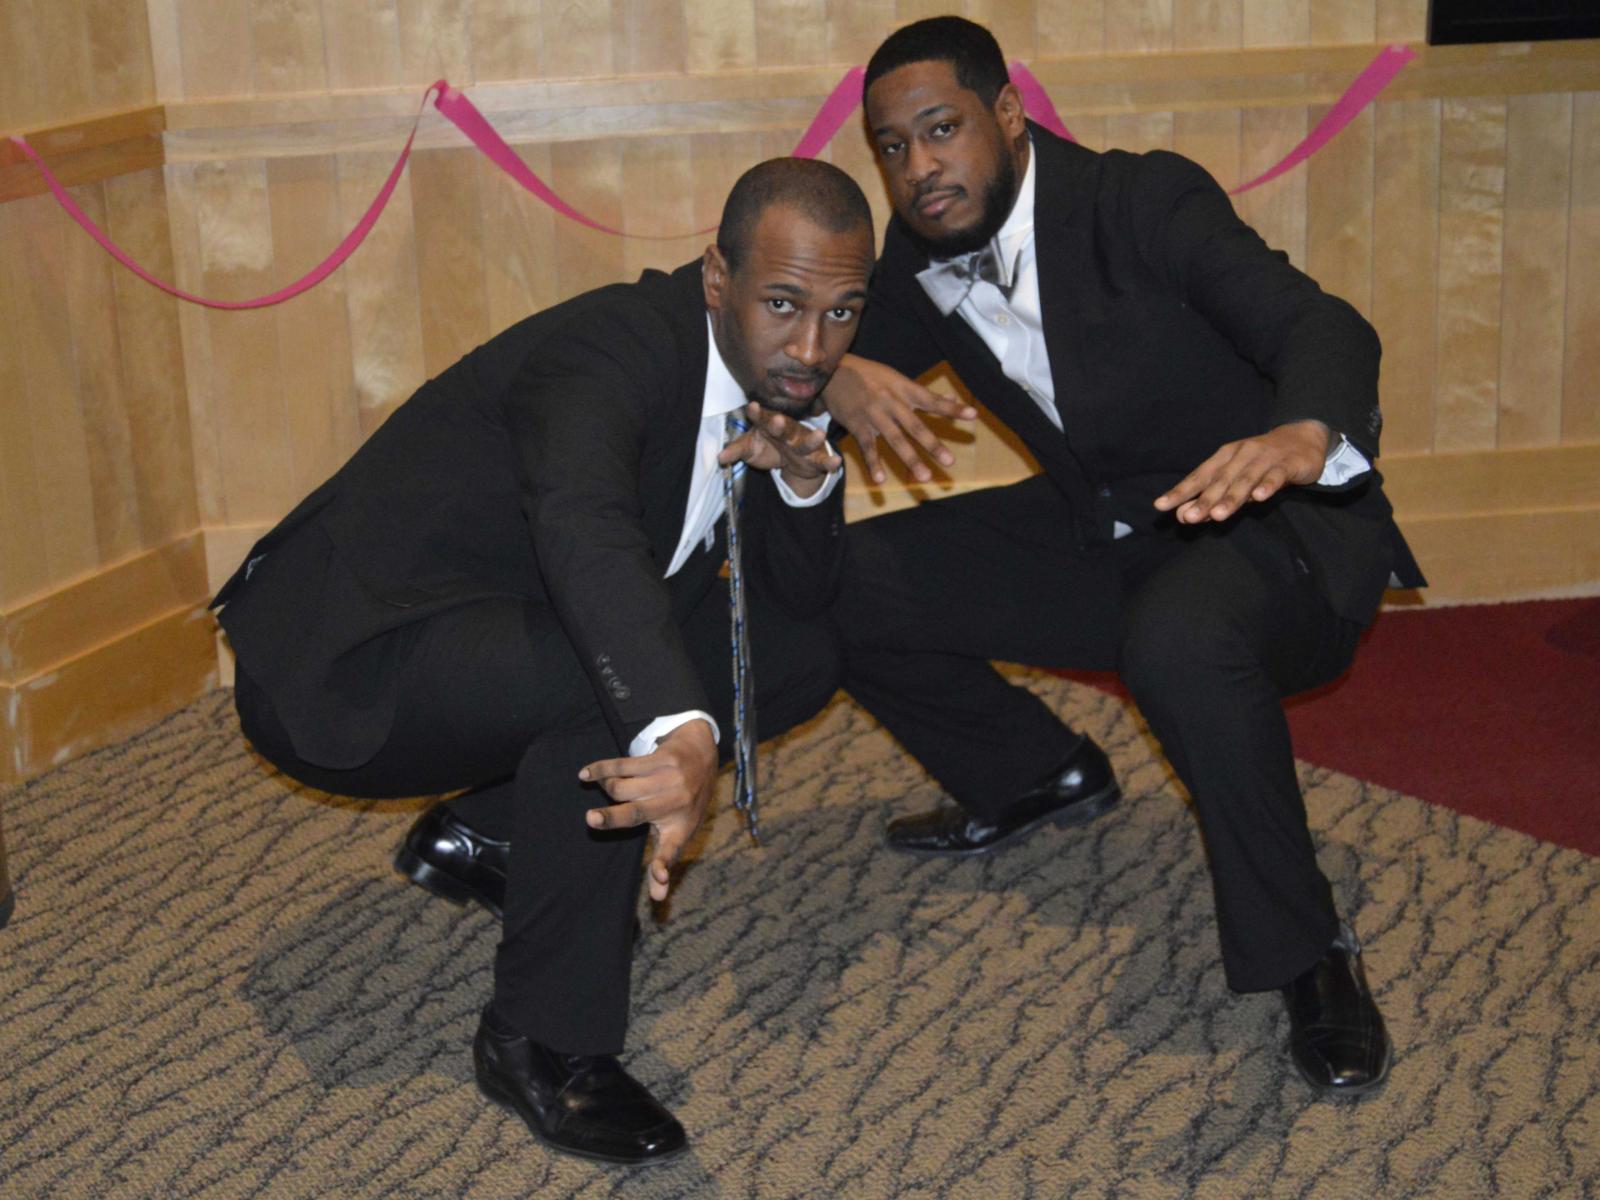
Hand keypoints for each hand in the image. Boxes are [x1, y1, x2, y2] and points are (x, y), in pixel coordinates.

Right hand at [580, 719, 717, 901]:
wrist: (703, 754)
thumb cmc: (686, 801)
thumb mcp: (681, 831)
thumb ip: (665, 861)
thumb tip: (658, 898)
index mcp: (680, 829)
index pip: (671, 852)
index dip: (662, 867)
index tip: (660, 877)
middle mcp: (675, 804)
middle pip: (635, 814)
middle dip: (612, 818)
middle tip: (590, 819)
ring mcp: (668, 780)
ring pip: (622, 787)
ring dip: (607, 788)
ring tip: (607, 787)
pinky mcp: (660, 759)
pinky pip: (622, 765)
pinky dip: (600, 770)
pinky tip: (585, 775)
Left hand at [716, 401, 841, 498]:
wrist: (792, 457)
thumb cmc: (769, 445)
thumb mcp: (750, 448)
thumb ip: (737, 450)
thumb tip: (720, 458)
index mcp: (770, 426)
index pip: (761, 418)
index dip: (756, 413)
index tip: (751, 407)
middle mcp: (788, 433)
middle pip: (784, 429)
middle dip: (780, 425)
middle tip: (778, 419)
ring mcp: (803, 444)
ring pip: (807, 442)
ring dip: (813, 439)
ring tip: (820, 434)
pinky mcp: (815, 459)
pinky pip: (823, 460)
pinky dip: (830, 462)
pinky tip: (837, 462)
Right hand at [820, 354, 976, 484]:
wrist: (832, 371)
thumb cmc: (869, 376)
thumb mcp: (897, 379)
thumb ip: (923, 393)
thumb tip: (951, 398)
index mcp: (904, 389)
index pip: (932, 401)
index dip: (952, 408)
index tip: (973, 415)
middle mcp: (892, 402)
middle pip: (915, 426)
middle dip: (932, 445)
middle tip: (949, 462)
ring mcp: (874, 415)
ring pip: (895, 439)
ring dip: (910, 459)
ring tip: (924, 477)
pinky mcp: (857, 425)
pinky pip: (867, 448)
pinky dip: (873, 464)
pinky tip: (881, 480)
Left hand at [1154, 420, 1330, 524]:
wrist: (1302, 439)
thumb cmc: (1260, 463)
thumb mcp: (1234, 478)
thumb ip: (1211, 497)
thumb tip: (1183, 516)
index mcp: (1224, 457)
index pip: (1199, 476)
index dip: (1181, 491)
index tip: (1161, 505)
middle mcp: (1241, 455)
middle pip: (1220, 480)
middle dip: (1204, 500)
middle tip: (1189, 518)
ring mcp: (1265, 458)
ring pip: (1246, 479)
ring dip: (1232, 497)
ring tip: (1218, 515)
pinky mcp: (1288, 463)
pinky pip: (1276, 476)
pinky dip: (1267, 485)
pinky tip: (1259, 497)